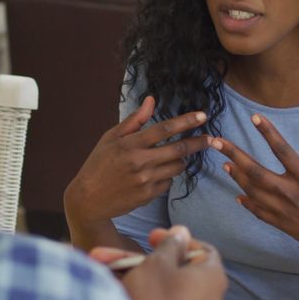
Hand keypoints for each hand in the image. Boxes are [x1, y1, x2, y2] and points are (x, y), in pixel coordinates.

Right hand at [65, 96, 209, 224]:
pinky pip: (168, 183)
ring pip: (177, 167)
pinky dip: (166, 176)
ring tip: (171, 157)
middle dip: (198, 143)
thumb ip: (134, 120)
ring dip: (180, 161)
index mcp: (130, 144)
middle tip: (210, 138)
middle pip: (179, 150)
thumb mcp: (111, 138)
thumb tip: (151, 100)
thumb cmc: (98, 164)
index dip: (186, 121)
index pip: (164, 129)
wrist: (88, 199)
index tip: (203, 116)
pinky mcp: (148, 196)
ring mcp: (145, 181)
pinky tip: (154, 174)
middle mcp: (139, 162)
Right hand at [113, 226, 226, 299]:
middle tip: (118, 253)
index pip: (202, 250)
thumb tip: (182, 233)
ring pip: (163, 286)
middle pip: (176, 269)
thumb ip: (171, 244)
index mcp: (213, 277)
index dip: (178, 240)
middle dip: (141, 259)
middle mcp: (210, 299)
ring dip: (134, 274)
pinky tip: (113, 286)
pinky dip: (140, 293)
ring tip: (103, 266)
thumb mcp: (158, 263)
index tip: (153, 237)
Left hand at [211, 115, 298, 272]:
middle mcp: (291, 194)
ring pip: (252, 191)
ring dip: (236, 176)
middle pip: (255, 171)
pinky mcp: (282, 225)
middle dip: (233, 154)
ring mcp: (284, 211)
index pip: (283, 150)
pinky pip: (258, 212)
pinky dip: (247, 202)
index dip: (268, 132)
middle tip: (216, 141)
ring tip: (224, 162)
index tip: (253, 117)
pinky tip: (238, 194)